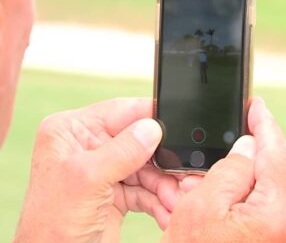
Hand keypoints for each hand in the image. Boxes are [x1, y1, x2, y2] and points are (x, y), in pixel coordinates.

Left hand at [13, 98, 179, 242]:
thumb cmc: (52, 227)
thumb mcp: (87, 181)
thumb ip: (122, 151)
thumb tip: (153, 128)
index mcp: (72, 131)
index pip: (119, 111)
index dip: (150, 116)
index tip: (177, 124)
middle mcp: (89, 146)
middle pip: (139, 141)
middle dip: (162, 162)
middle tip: (181, 173)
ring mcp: (105, 169)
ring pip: (147, 166)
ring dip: (164, 185)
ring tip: (175, 201)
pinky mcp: (116, 190)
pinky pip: (146, 188)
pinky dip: (159, 200)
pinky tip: (166, 211)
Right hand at [162, 98, 285, 242]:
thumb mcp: (203, 204)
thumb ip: (231, 168)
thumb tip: (250, 145)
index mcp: (275, 213)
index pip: (277, 153)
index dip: (265, 124)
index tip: (256, 105)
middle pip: (277, 168)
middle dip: (250, 148)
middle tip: (227, 136)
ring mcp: (284, 233)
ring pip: (268, 184)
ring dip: (241, 171)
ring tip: (212, 174)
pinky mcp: (274, 237)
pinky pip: (263, 201)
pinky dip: (242, 190)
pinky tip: (219, 192)